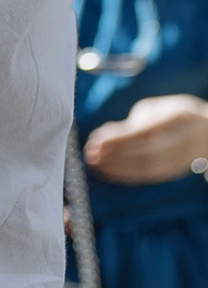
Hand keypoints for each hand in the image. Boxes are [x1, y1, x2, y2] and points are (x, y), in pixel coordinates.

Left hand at [85, 94, 207, 183]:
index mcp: (178, 119)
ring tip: (94, 163)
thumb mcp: (156, 110)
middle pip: (145, 153)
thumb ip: (130, 123)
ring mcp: (181, 158)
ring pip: (146, 168)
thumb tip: (103, 136)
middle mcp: (183, 140)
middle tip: (91, 154)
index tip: (96, 141)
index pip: (145, 132)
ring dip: (116, 167)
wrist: (207, 133)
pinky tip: (106, 171)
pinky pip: (147, 177)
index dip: (119, 139)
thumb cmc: (173, 116)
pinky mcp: (174, 172)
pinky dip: (124, 175)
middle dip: (114, 156)